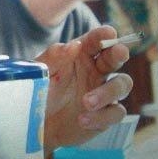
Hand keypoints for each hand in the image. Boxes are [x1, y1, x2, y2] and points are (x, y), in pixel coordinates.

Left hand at [35, 25, 132, 152]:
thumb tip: (74, 45)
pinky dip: (102, 116)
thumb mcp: (40, 73)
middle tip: (119, 52)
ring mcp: (103, 92)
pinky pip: (116, 112)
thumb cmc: (39, 92)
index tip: (108, 33)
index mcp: (80, 55)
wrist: (35, 125)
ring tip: (86, 102)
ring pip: (122, 84)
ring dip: (108, 91)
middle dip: (119, 53)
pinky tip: (83, 120)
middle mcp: (95, 71)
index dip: (103, 35)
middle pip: (115, 58)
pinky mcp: (105, 115)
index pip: (95, 41)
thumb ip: (54, 57)